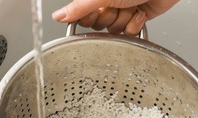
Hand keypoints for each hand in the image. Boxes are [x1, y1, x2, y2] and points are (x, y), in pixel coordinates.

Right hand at [52, 0, 178, 35]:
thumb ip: (79, 7)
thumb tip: (57, 16)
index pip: (81, 18)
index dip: (90, 17)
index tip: (97, 9)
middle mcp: (107, 2)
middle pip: (98, 26)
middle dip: (110, 18)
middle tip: (117, 5)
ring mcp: (121, 10)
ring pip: (114, 31)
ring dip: (124, 20)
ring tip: (131, 5)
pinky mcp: (135, 17)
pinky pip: (129, 33)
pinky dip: (135, 24)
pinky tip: (140, 12)